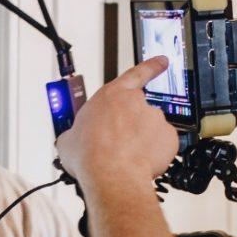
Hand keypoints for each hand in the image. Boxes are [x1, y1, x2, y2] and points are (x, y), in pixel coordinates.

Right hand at [56, 56, 177, 186]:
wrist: (110, 175)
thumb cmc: (89, 154)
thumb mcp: (68, 138)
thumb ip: (76, 130)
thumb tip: (73, 138)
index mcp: (111, 95)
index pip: (136, 73)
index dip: (151, 66)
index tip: (162, 61)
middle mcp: (136, 103)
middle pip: (138, 111)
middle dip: (130, 126)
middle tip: (116, 144)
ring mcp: (155, 119)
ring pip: (150, 130)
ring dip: (141, 141)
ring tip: (123, 157)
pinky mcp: (169, 138)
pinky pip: (163, 145)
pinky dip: (154, 153)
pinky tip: (138, 162)